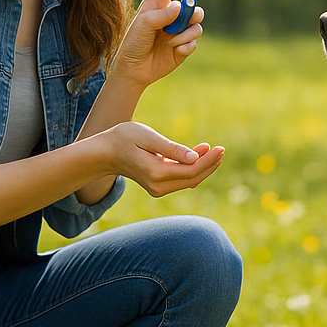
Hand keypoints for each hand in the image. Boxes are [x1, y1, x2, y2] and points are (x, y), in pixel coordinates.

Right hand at [101, 120, 223, 196]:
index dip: (208, 161)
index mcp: (156, 173)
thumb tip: (195, 158)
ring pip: (188, 181)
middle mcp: (158, 186)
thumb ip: (171, 149)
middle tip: (221, 149)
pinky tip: (198, 155)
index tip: (220, 148)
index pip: (191, 170)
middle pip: (193, 178)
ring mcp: (157, 189)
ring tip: (212, 150)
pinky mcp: (158, 187)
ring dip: (202, 167)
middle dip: (209, 165)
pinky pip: (181, 180)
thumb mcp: (148, 137)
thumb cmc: (124, 139)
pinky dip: (192, 170)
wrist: (105, 153)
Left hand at [115, 0, 204, 88]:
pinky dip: (184, 47)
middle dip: (187, 16)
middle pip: (194, 4)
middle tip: (170, 28)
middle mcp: (173, 11)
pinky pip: (195, 40)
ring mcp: (180, 27)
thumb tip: (181, 7)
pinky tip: (172, 52)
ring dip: (183, 34)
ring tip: (167, 42)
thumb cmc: (133, 43)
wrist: (135, 69)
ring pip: (197, 23)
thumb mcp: (142, 26)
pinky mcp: (186, 43)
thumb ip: (161, 15)